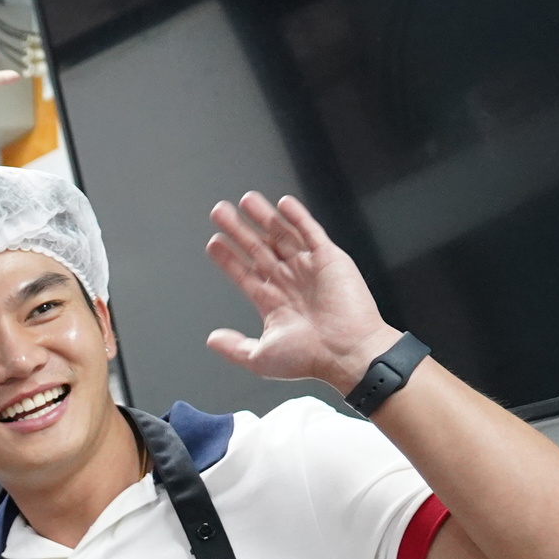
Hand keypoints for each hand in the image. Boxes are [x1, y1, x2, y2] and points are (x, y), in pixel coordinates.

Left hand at [204, 191, 399, 391]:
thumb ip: (234, 347)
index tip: (213, 242)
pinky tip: (283, 204)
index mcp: (273, 301)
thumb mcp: (260, 357)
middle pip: (258, 249)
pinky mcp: (329, 259)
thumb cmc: (310, 358)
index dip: (228, 258)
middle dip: (238, 230)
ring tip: (245, 200)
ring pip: (281, 235)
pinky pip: (310, 232)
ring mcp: (308, 268)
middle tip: (219, 212)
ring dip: (264, 217)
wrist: (346, 352)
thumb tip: (212, 339)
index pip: (245, 273)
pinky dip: (297, 217)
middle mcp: (289, 281)